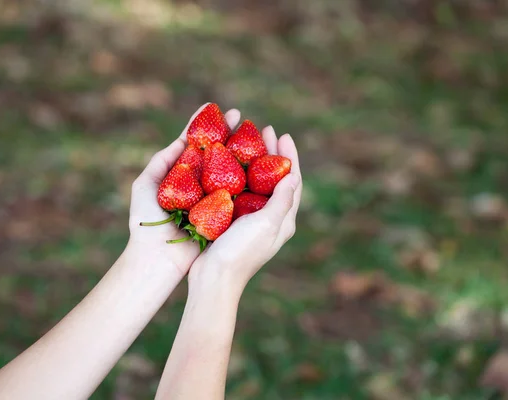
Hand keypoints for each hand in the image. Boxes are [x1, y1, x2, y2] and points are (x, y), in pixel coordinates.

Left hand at [128, 104, 241, 275]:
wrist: (156, 258)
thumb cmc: (145, 222)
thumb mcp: (145, 185)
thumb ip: (161, 161)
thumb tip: (183, 141)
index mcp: (179, 173)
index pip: (193, 142)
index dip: (204, 123)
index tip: (215, 106)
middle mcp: (198, 182)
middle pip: (216, 152)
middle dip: (229, 132)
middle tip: (242, 116)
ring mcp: (211, 197)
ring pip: (229, 169)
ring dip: (242, 150)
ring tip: (255, 133)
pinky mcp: (221, 213)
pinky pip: (237, 192)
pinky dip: (248, 178)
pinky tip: (259, 163)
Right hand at [188, 128, 301, 292]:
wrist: (213, 279)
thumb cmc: (240, 252)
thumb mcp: (266, 224)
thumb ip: (281, 200)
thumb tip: (294, 175)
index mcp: (283, 220)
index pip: (293, 181)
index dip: (289, 157)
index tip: (283, 135)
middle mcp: (270, 219)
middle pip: (275, 179)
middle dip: (272, 154)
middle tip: (264, 131)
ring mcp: (251, 221)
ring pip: (257, 184)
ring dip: (254, 162)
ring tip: (246, 142)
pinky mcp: (233, 222)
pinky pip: (239, 193)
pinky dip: (237, 176)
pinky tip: (226, 165)